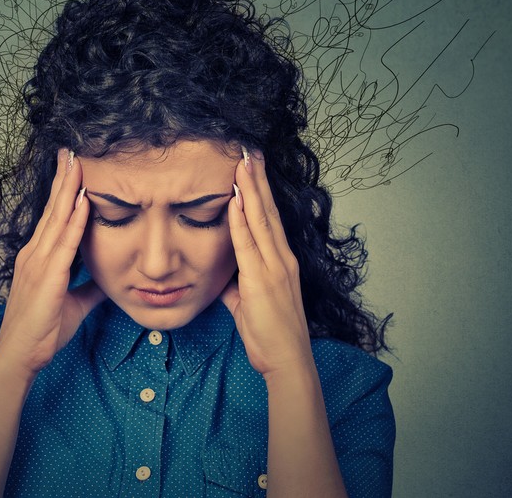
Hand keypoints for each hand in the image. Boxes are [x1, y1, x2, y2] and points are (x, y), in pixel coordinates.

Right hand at [0, 149, 104, 381]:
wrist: (20, 355)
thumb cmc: (41, 330)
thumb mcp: (73, 303)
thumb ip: (88, 287)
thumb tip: (107, 280)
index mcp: (39, 257)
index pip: (54, 216)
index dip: (63, 191)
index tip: (72, 167)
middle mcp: (36, 253)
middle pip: (52, 208)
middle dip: (63, 178)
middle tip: (71, 151)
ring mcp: (39, 262)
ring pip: (57, 218)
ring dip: (69, 189)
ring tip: (77, 163)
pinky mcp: (48, 276)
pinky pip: (64, 243)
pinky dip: (74, 220)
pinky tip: (82, 201)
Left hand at [221, 152, 313, 377]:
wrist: (287, 361)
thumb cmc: (270, 335)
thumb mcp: (249, 303)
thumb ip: (238, 284)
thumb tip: (224, 276)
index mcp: (280, 261)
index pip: (269, 217)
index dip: (259, 190)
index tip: (251, 166)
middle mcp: (281, 258)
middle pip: (267, 210)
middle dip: (256, 179)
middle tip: (248, 150)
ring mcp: (274, 267)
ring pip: (260, 219)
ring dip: (249, 189)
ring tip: (242, 163)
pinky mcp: (262, 280)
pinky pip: (248, 243)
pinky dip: (241, 219)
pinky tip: (234, 200)